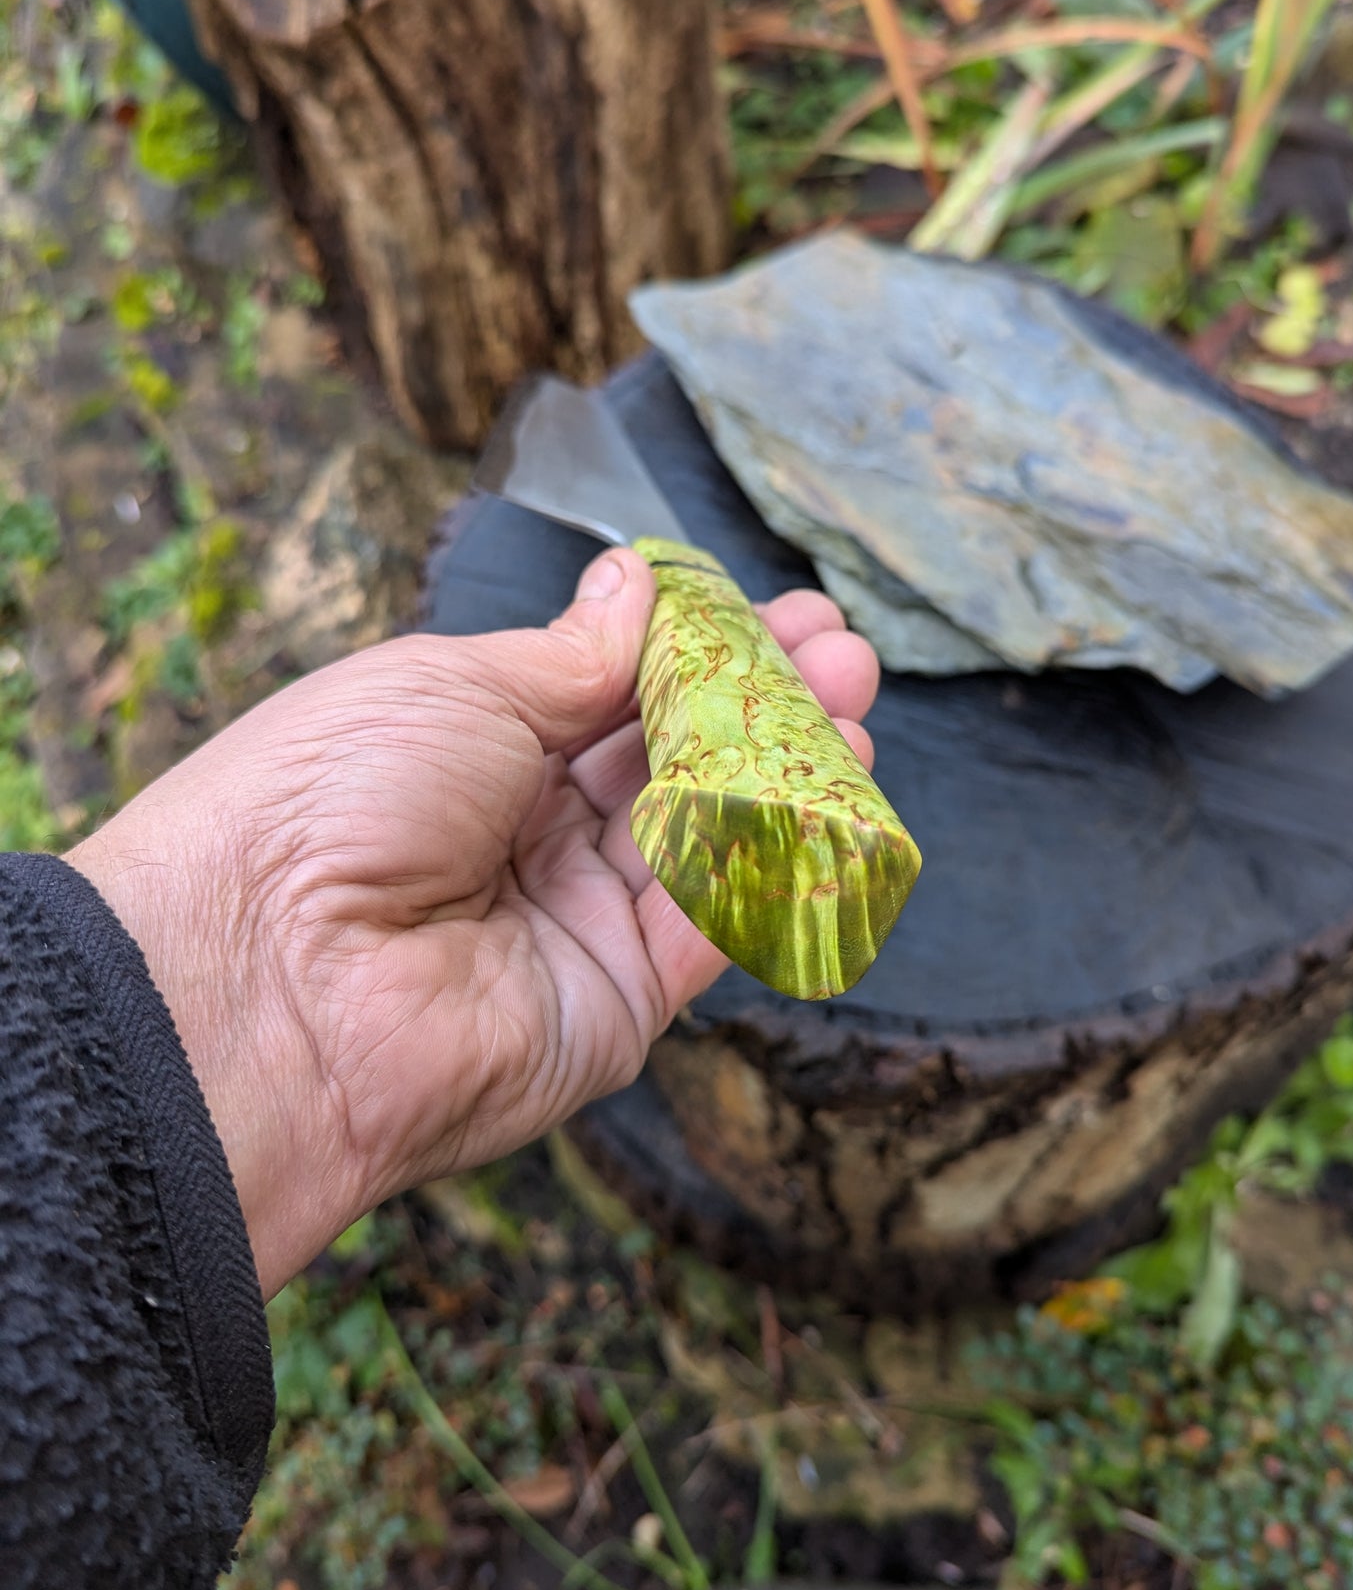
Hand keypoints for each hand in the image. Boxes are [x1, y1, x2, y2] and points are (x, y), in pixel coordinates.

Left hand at [67, 548, 879, 1297]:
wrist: (263, 975)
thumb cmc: (325, 798)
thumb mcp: (453, 686)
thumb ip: (573, 654)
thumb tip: (637, 582)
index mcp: (470, 753)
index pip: (611, 694)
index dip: (695, 649)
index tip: (775, 608)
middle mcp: (525, 839)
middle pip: (670, 763)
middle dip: (760, 702)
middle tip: (839, 649)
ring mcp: (573, 925)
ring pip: (706, 838)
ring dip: (785, 771)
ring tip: (852, 703)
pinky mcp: (614, 1006)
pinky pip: (709, 925)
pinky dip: (774, 861)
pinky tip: (828, 790)